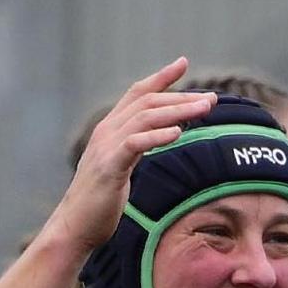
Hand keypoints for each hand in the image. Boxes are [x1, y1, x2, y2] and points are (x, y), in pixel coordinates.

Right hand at [42, 58, 215, 254]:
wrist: (76, 225)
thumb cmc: (101, 201)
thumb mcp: (122, 167)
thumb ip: (136, 148)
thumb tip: (160, 138)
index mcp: (110, 129)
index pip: (137, 94)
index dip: (160, 77)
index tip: (182, 62)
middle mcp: (106, 131)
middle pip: (146, 103)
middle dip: (180, 97)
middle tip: (211, 98)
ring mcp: (105, 147)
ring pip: (144, 118)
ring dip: (177, 111)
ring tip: (205, 108)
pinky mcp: (108, 167)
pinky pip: (134, 144)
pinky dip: (157, 136)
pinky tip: (178, 132)